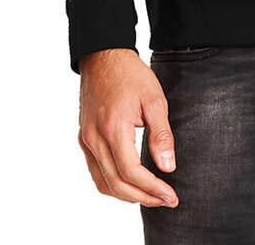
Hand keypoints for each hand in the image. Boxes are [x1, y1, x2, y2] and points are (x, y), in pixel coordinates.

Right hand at [77, 48, 179, 207]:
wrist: (103, 56)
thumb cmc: (130, 74)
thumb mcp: (154, 99)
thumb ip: (161, 134)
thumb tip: (168, 167)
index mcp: (113, 128)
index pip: (131, 172)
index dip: (153, 189)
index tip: (171, 196)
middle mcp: (95, 138)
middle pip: (117, 183)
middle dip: (143, 197)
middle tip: (165, 200)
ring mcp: (86, 139)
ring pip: (103, 182)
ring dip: (127, 195)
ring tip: (151, 195)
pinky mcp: (84, 137)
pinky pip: (95, 171)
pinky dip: (112, 183)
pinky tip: (130, 182)